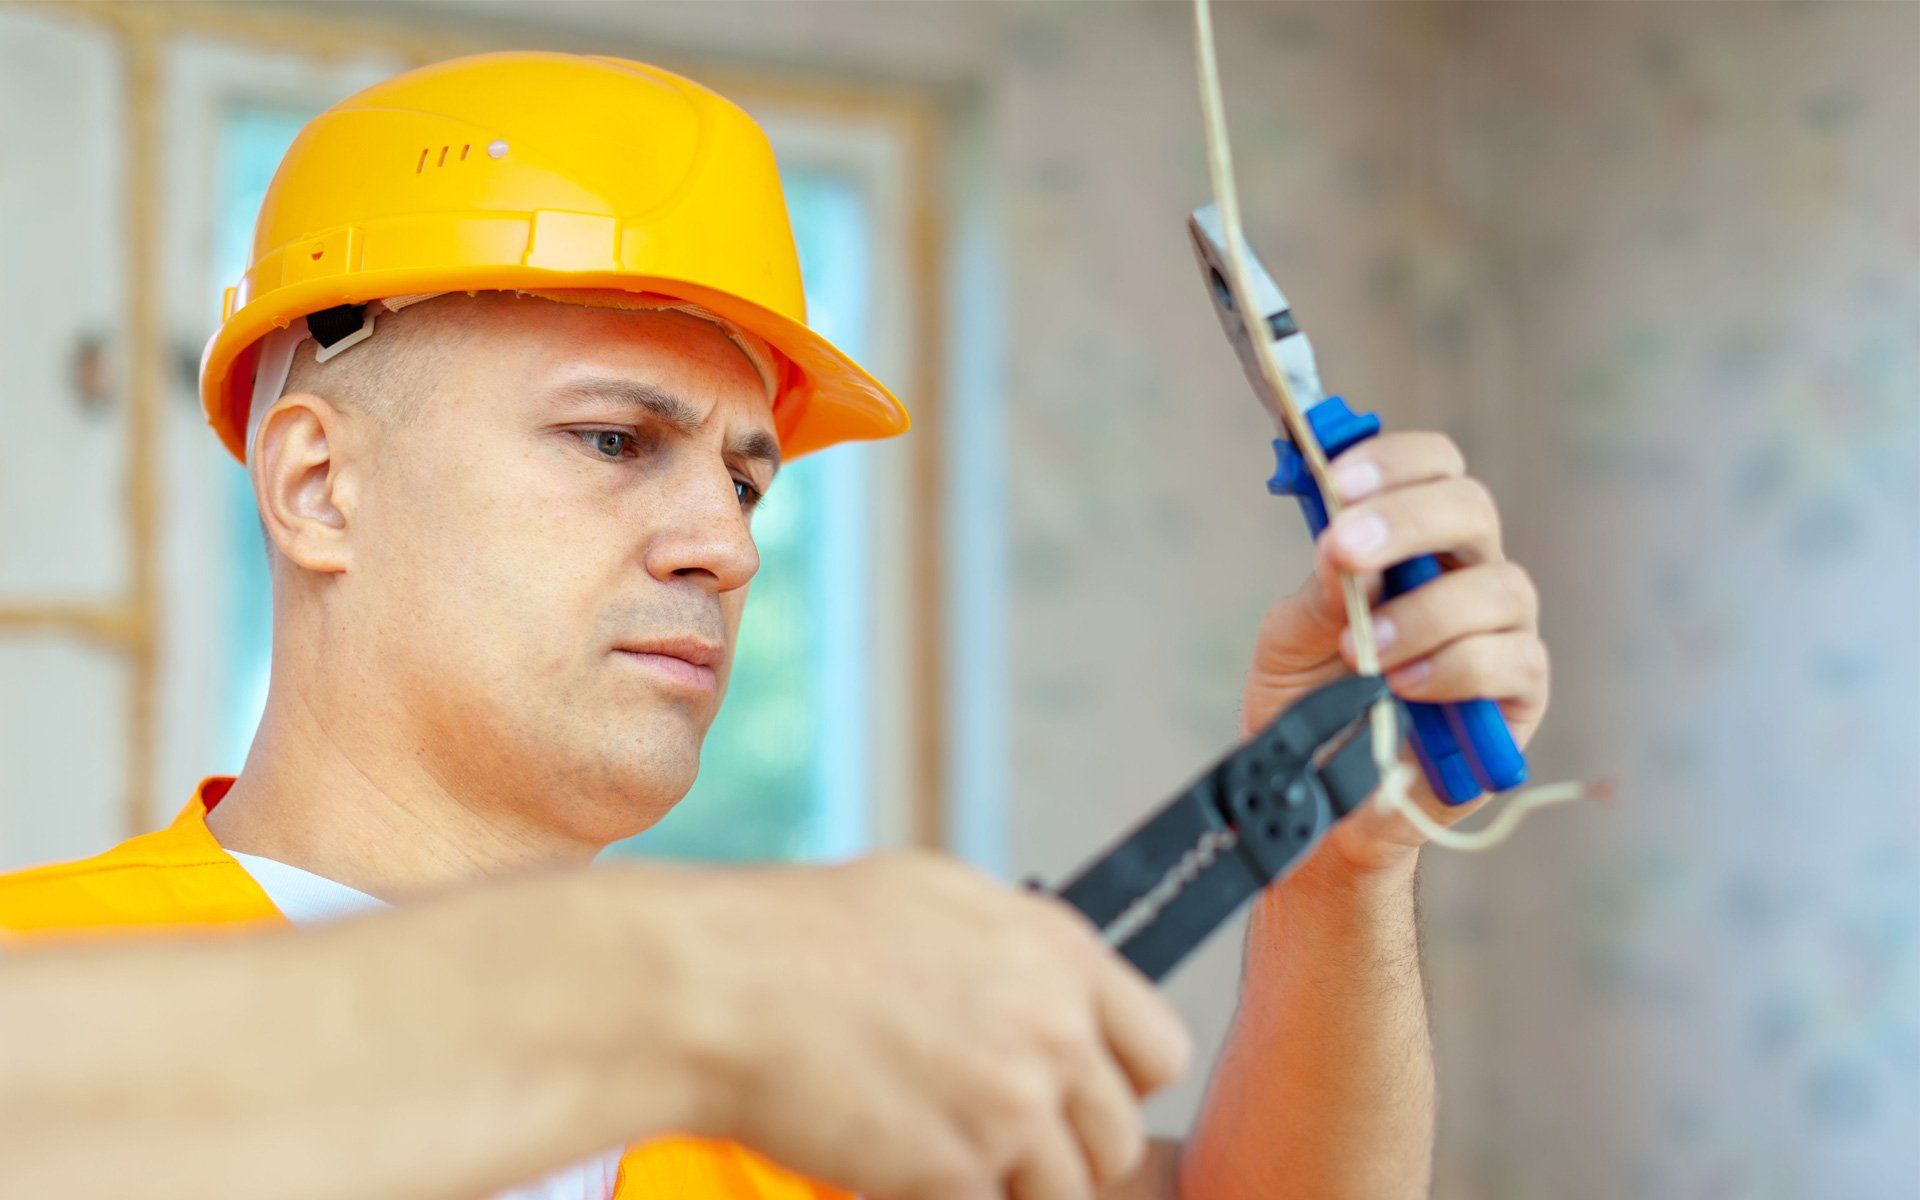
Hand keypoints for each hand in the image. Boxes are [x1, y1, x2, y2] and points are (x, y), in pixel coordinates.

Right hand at [678, 851, 1191, 1199]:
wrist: (729, 988)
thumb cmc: (812, 933)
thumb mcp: (943, 903)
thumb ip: (1021, 958)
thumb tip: (1054, 996)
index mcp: (1060, 954)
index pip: (1161, 1051)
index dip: (1117, 1082)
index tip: (1074, 1092)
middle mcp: (1054, 1030)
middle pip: (1118, 1140)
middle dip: (1063, 1149)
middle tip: (992, 1135)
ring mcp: (1013, 1108)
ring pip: (1066, 1194)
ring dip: (1010, 1186)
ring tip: (943, 1152)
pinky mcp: (960, 1173)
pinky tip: (896, 1166)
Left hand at [1239, 432, 1550, 873]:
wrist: (1323, 792)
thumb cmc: (1313, 700)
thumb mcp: (1290, 639)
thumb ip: (1318, 592)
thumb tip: (1343, 548)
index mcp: (1414, 542)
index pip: (1430, 470)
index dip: (1392, 463)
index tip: (1337, 482)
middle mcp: (1466, 571)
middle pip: (1471, 509)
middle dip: (1405, 521)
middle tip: (1343, 548)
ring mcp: (1502, 628)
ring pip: (1497, 587)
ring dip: (1420, 612)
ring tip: (1360, 650)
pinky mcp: (1520, 691)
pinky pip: (1509, 659)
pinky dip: (1452, 667)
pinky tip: (1403, 685)